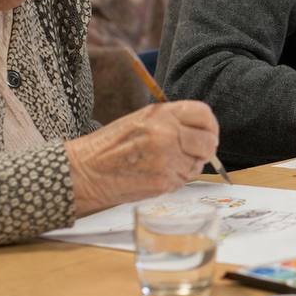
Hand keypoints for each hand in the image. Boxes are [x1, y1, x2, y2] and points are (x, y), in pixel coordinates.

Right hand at [64, 100, 219, 214]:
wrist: (86, 171)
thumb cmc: (111, 145)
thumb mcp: (142, 119)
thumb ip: (172, 121)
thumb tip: (202, 131)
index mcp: (162, 114)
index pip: (204, 113)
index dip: (209, 125)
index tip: (206, 132)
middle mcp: (167, 134)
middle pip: (208, 141)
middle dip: (205, 148)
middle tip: (194, 152)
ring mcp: (167, 159)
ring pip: (198, 164)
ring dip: (189, 165)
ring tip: (166, 163)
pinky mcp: (164, 182)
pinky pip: (184, 180)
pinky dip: (177, 179)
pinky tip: (158, 174)